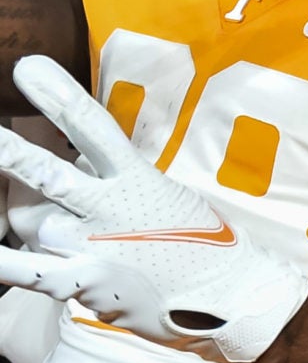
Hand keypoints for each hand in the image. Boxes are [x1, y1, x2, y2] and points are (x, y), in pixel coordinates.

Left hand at [0, 56, 307, 362]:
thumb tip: (76, 155)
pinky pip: (27, 272)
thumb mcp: (167, 194)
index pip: (92, 127)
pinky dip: (2, 263)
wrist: (230, 294)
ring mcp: (96, 247)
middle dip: (12, 151)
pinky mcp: (85, 282)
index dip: (58, 95)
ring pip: (31, 221)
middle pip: (49, 173)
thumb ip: (117, 177)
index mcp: (138, 179)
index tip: (27, 67)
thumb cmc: (198, 239)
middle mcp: (112, 209)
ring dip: (15, 208)